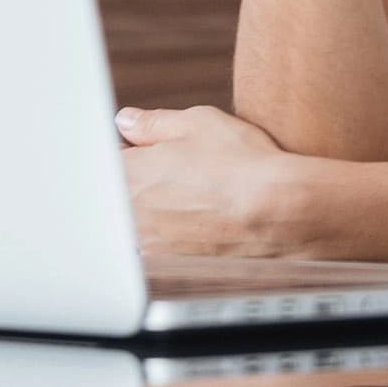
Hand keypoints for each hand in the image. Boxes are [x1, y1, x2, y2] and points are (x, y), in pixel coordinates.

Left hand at [118, 104, 302, 257]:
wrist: (280, 213)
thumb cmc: (242, 165)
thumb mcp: (200, 123)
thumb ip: (154, 123)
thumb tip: (128, 121)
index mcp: (128, 172)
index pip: (108, 161)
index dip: (131, 154)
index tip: (151, 152)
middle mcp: (129, 212)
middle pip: (120, 195)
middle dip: (143, 183)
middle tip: (183, 176)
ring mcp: (146, 243)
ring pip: (139, 224)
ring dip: (158, 213)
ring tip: (200, 200)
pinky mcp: (168, 265)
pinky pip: (160, 247)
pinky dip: (176, 236)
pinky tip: (207, 223)